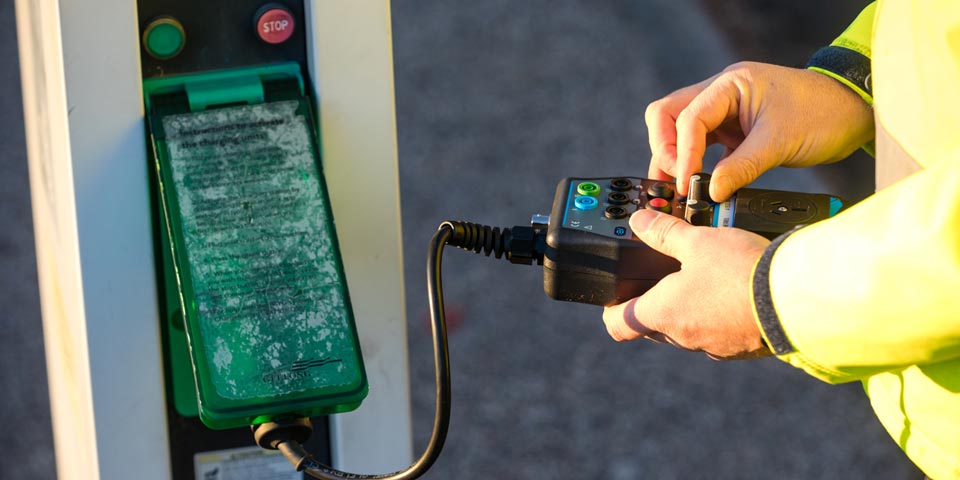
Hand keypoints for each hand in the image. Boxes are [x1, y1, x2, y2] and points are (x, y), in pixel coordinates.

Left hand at [602, 209, 771, 359]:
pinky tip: (734, 292)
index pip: (619, 326)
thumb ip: (664, 232)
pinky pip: (719, 333)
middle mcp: (684, 337)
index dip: (612, 310)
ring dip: (690, 307)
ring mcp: (714, 346)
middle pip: (653, 325)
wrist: (796, 300)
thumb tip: (640, 222)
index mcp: (663, 313)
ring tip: (705, 276)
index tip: (616, 294)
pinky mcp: (741, 348)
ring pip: (688, 329)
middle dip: (655, 301)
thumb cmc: (740, 271)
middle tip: (663, 274)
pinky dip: (719, 315)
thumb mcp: (698, 240)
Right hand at [645, 61, 873, 200]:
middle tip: (674, 182)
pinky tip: (697, 184)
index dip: (683, 153)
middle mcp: (720, 93)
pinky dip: (694, 164)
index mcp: (730, 84)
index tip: (688, 184)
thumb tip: (710, 193)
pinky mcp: (732, 129)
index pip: (687, 117)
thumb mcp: (779, 142)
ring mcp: (724, 111)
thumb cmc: (822, 114)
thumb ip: (740, 167)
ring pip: (679, 131)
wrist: (853, 111)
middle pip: (667, 116)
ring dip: (675, 158)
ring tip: (677, 189)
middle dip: (665, 150)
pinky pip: (700, 145)